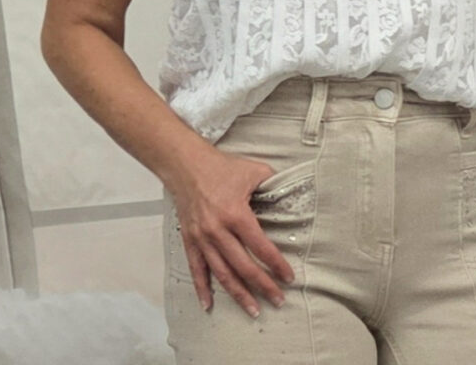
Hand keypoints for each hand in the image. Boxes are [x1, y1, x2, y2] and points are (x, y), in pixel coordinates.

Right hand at [166, 146, 294, 317]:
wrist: (186, 165)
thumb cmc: (219, 167)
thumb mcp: (253, 170)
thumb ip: (273, 183)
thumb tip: (289, 191)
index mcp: (236, 214)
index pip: (261, 247)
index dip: (276, 264)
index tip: (288, 277)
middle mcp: (218, 231)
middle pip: (243, 267)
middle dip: (263, 286)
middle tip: (278, 300)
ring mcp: (202, 238)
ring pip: (222, 273)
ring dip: (238, 294)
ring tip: (253, 309)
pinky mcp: (190, 240)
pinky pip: (196, 269)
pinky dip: (202, 288)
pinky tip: (209, 304)